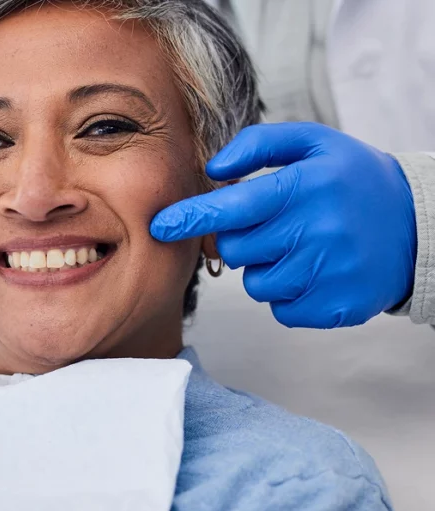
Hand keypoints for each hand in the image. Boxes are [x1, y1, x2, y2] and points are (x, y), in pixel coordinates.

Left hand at [151, 122, 416, 328]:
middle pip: (236, 249)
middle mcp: (316, 231)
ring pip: (256, 283)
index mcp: (305, 187)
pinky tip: (315, 271)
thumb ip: (258, 145)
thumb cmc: (351, 180)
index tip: (160, 226)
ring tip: (302, 247)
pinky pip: (280, 309)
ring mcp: (327, 273)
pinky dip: (288, 293)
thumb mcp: (313, 143)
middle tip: (276, 224)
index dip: (191, 217)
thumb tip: (214, 169)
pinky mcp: (334, 307)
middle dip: (243, 239)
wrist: (419, 226)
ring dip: (267, 268)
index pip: (232, 207)